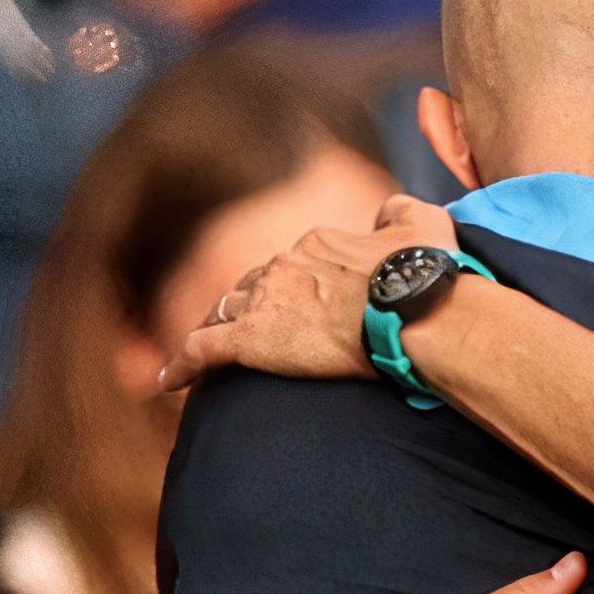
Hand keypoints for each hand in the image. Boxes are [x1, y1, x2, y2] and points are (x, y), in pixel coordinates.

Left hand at [158, 200, 461, 391]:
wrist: (415, 311)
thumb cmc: (425, 272)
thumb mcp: (423, 221)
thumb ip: (398, 210)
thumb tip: (386, 211)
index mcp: (318, 244)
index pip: (292, 262)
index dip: (293, 282)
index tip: (304, 302)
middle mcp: (285, 265)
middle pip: (255, 284)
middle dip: (254, 302)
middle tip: (261, 326)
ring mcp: (265, 301)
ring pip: (226, 310)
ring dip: (220, 326)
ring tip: (213, 350)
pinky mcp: (252, 340)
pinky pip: (202, 350)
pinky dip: (182, 365)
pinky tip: (168, 382)